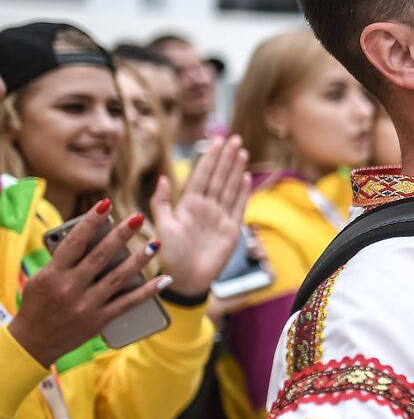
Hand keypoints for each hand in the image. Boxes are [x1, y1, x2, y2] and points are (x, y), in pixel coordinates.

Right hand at [7, 200, 171, 365]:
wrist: (33, 341)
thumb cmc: (37, 304)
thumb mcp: (40, 278)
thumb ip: (62, 261)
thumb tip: (88, 238)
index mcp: (53, 274)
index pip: (74, 242)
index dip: (91, 222)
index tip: (105, 204)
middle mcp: (70, 288)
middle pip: (101, 256)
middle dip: (121, 235)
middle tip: (138, 218)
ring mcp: (86, 305)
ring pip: (118, 277)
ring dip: (139, 259)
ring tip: (155, 244)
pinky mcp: (99, 319)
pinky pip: (128, 303)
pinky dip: (148, 291)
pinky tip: (164, 279)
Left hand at [151, 136, 251, 295]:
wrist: (186, 279)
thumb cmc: (170, 255)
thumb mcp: (162, 227)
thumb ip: (161, 202)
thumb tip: (163, 178)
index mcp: (188, 204)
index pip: (202, 175)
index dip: (209, 158)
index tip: (216, 141)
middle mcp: (205, 207)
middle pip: (218, 177)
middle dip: (226, 158)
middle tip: (234, 139)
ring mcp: (220, 217)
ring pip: (229, 187)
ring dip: (236, 169)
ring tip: (242, 151)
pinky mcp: (231, 229)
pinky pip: (239, 206)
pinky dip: (243, 191)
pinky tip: (246, 177)